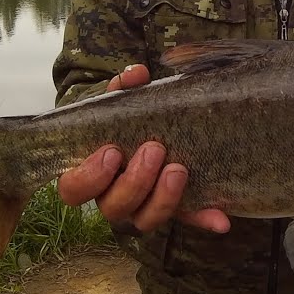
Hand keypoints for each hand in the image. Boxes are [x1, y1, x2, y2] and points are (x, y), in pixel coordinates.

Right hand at [56, 64, 230, 234]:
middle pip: (114, 207)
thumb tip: (136, 73)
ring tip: (178, 168)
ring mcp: (142, 208)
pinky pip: (187, 219)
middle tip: (154, 149)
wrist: (150, 130)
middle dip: (134, 182)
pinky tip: (220, 218)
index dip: (89, 177)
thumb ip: (124, 88)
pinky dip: (203, 219)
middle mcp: (112, 197)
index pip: (73, 190)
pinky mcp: (173, 210)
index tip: (112, 151)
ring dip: (163, 199)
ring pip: (145, 219)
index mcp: (89, 174)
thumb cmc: (125, 121)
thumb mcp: (121, 103)